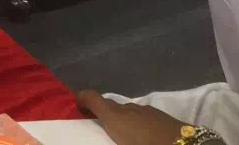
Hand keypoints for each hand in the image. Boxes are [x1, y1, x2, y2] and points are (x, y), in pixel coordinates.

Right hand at [76, 91, 192, 144]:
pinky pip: (142, 117)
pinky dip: (137, 123)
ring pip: (128, 111)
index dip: (82, 99)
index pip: (93, 98)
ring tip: (121, 136)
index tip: (76, 106)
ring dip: (121, 120)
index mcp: (115, 117)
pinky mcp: (162, 117)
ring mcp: (147, 111)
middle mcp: (128, 109)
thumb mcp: (122, 142)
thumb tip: (111, 126)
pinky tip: (141, 137)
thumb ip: (111, 135)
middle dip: (102, 113)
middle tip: (96, 126)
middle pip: (110, 105)